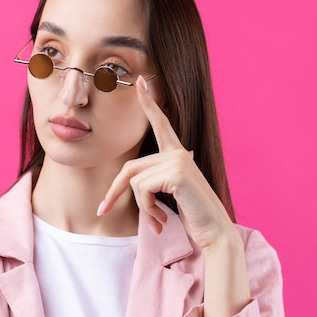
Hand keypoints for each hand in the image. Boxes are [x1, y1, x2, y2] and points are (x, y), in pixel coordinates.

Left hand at [98, 76, 234, 249]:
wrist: (215, 233)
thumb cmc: (193, 215)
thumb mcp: (169, 194)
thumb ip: (153, 180)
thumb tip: (133, 183)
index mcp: (177, 154)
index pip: (161, 124)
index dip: (149, 104)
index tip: (141, 83)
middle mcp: (178, 152)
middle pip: (130, 168)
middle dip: (113, 192)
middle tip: (101, 210)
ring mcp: (178, 160)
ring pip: (135, 182)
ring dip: (141, 208)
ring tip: (156, 222)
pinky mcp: (176, 172)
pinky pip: (142, 190)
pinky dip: (147, 209)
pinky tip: (162, 221)